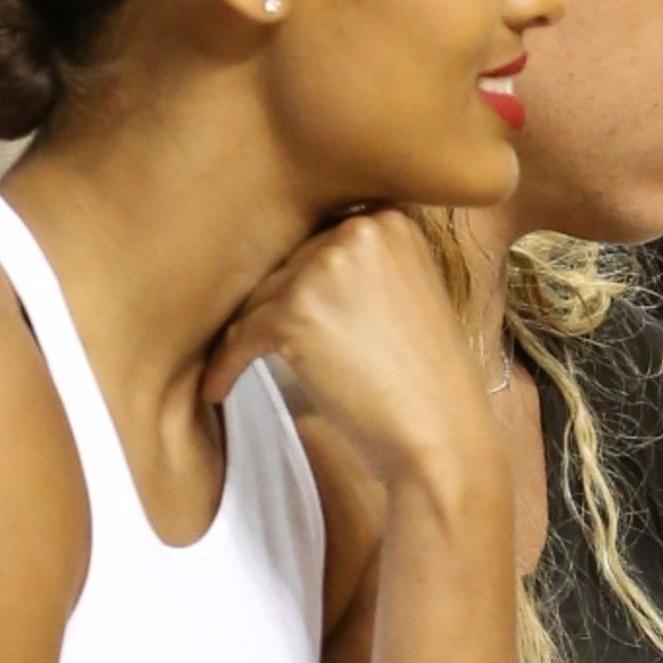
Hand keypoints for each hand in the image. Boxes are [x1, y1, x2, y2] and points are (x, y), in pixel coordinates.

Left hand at [202, 211, 499, 504]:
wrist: (443, 439)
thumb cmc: (429, 382)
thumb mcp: (412, 296)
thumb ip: (366, 266)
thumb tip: (296, 261)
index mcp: (392, 222)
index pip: (322, 239)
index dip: (307, 279)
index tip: (293, 311)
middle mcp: (358, 231)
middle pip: (289, 264)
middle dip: (279, 308)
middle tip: (267, 346)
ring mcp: (324, 269)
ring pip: (261, 297)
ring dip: (251, 337)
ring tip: (239, 367)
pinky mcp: (294, 311)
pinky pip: (241, 334)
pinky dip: (226, 365)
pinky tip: (218, 389)